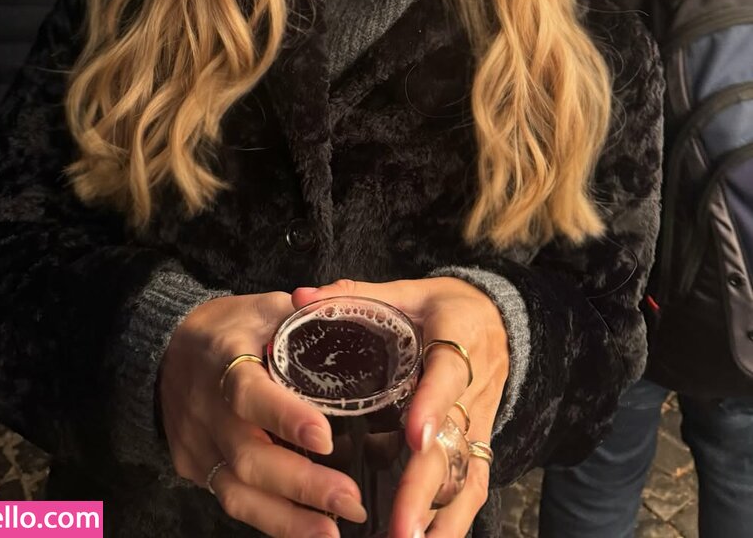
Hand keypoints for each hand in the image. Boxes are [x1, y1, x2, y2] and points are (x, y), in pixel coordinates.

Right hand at [159, 291, 366, 537]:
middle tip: (351, 500)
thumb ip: (299, 313)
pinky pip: (232, 500)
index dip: (285, 417)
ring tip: (333, 532)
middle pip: (248, 457)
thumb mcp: (260, 307)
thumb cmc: (227, 328)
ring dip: (288, 518)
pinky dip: (270, 520)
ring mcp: (198, 444)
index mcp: (224, 360)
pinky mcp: (195, 467)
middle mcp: (206, 409)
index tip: (325, 436)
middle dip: (302, 483)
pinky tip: (308, 530)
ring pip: (237, 492)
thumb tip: (339, 308)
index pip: (249, 393)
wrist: (163, 350)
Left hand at [292, 277, 509, 537]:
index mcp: (457, 341)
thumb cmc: (446, 306)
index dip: (431, 406)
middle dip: (423, 489)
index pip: (447, 375)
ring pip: (467, 475)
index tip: (413, 437)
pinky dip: (453, 521)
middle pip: (451, 443)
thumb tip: (302, 298)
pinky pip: (473, 486)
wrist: (502, 318)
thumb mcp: (408, 292)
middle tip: (399, 529)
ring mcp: (479, 422)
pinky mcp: (479, 443)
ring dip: (441, 519)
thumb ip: (357, 296)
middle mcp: (473, 388)